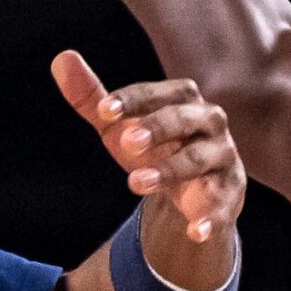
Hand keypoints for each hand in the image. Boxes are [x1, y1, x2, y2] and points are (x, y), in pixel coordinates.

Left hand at [54, 51, 245, 243]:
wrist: (195, 188)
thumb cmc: (156, 147)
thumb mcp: (121, 125)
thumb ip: (92, 98)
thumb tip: (61, 59)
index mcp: (183, 99)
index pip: (157, 93)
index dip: (131, 100)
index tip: (103, 110)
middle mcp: (209, 122)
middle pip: (184, 119)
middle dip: (157, 128)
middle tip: (126, 142)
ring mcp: (223, 157)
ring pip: (199, 159)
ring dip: (170, 171)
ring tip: (135, 183)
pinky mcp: (229, 193)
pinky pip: (222, 206)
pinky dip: (211, 219)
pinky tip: (194, 232)